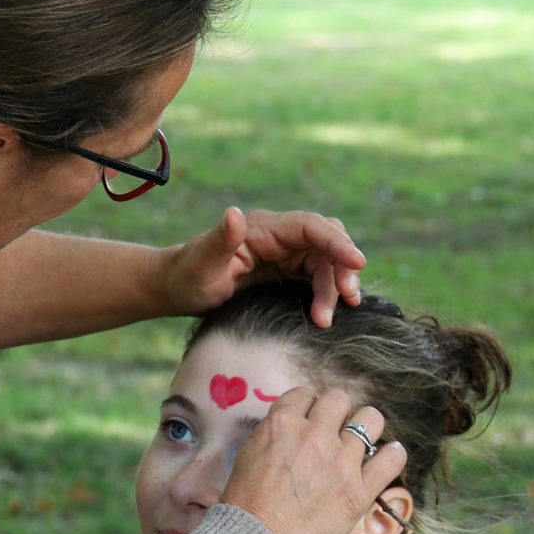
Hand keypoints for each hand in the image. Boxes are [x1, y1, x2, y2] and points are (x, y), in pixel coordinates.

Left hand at [160, 207, 365, 327]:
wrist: (176, 288)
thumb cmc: (186, 276)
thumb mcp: (200, 262)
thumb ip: (219, 240)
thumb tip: (235, 213)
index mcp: (262, 228)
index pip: (310, 227)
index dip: (336, 242)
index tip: (357, 262)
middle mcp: (278, 236)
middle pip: (326, 243)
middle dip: (342, 267)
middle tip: (349, 300)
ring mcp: (284, 252)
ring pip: (325, 262)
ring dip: (334, 288)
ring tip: (326, 319)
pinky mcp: (285, 270)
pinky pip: (316, 276)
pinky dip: (326, 294)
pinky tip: (324, 315)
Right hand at [220, 388, 406, 533]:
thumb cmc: (246, 503)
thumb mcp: (248, 454)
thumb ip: (273, 433)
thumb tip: (291, 425)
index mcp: (282, 424)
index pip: (305, 394)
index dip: (308, 407)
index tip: (309, 421)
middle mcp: (313, 435)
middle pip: (339, 399)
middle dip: (337, 412)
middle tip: (334, 431)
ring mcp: (340, 461)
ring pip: (371, 420)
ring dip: (367, 427)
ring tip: (362, 441)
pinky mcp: (359, 490)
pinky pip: (392, 459)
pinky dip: (392, 455)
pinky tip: (386, 459)